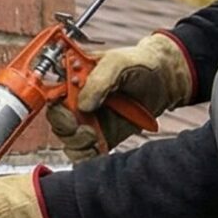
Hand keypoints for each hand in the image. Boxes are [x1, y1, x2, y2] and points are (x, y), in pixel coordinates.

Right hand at [43, 31, 195, 160]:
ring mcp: (89, 119)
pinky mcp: (102, 137)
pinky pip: (85, 152)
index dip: (53, 101)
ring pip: (68, 139)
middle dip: (66, 125)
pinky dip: (87, 154)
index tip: (64, 105)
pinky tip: (99, 145)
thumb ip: (99, 80)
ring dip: (77, 141)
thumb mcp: (118, 62)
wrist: (166, 81)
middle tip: (81, 124)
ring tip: (94, 134)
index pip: (51, 91)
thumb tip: (83, 105)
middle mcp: (78, 99)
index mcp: (75, 77)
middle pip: (57, 119)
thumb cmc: (141, 63)